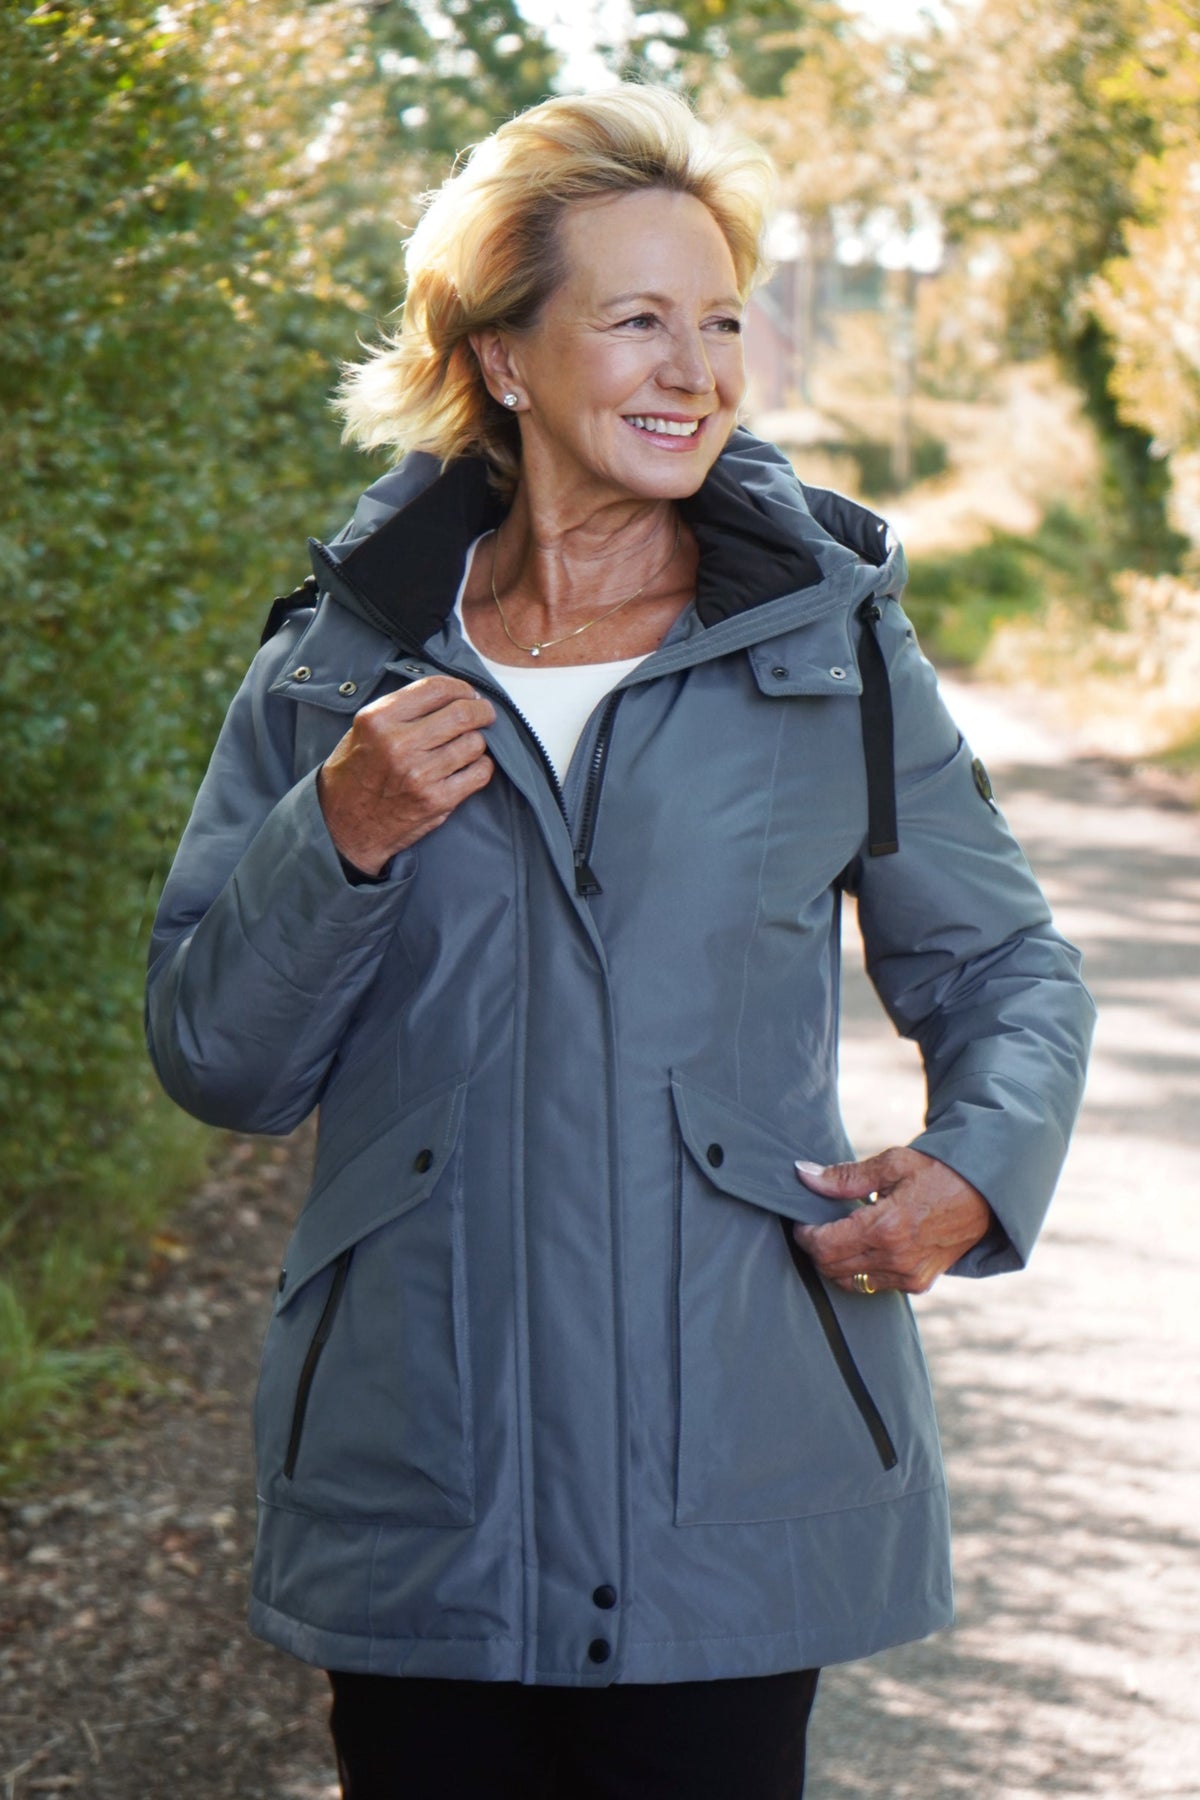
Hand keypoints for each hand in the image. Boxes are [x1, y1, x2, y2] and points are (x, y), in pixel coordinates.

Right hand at [317, 676, 495, 876]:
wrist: (344, 826)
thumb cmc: (355, 774)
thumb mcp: (362, 730)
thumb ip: (400, 709)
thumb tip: (448, 695)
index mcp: (378, 720)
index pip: (435, 689)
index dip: (461, 687)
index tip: (468, 693)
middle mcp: (399, 745)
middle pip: (462, 714)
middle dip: (482, 710)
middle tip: (485, 713)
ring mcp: (420, 774)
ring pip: (475, 743)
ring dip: (478, 742)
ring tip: (468, 745)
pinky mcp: (437, 800)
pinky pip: (479, 773)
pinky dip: (481, 766)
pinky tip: (470, 766)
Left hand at [791, 1148, 992, 1295]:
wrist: (984, 1194)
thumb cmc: (937, 1172)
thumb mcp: (892, 1164)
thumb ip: (845, 1177)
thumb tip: (803, 1175)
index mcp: (887, 1227)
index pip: (824, 1247)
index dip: (805, 1235)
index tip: (802, 1220)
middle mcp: (897, 1259)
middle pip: (832, 1268)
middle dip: (816, 1249)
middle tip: (818, 1226)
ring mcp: (909, 1276)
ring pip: (849, 1281)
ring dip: (835, 1262)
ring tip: (840, 1235)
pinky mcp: (918, 1284)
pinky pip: (874, 1285)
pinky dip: (859, 1270)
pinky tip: (865, 1246)